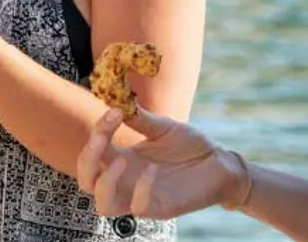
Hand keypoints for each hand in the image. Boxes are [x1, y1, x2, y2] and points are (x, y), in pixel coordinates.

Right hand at [77, 107, 248, 220]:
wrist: (220, 163)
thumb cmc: (190, 146)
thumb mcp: (163, 127)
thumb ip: (140, 119)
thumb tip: (117, 99)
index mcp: (123, 158)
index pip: (94, 150)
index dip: (97, 130)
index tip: (114, 110)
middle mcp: (126, 180)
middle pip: (87, 180)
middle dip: (88, 158)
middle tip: (101, 138)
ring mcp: (140, 196)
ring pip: (104, 205)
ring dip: (106, 182)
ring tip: (122, 160)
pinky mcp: (160, 208)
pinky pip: (139, 208)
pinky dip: (141, 188)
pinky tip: (153, 169)